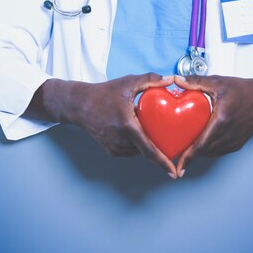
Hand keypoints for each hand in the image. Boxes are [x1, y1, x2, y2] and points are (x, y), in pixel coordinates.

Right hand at [27, 74, 177, 177]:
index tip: (173, 172)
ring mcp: (113, 147)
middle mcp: (120, 140)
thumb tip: (170, 80)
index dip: (162, 162)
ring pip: (138, 151)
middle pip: (145, 149)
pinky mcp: (110, 150)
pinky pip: (129, 151)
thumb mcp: (128, 82)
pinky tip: (137, 133)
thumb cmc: (104, 93)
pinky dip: (136, 145)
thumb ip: (150, 79)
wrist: (80, 104)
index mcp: (127, 126)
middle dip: (158, 147)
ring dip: (146, 145)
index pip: (148, 149)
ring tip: (152, 132)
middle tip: (169, 139)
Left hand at [174, 73, 252, 176]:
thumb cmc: (243, 90)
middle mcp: (228, 135)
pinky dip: (209, 149)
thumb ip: (195, 81)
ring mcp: (234, 141)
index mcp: (222, 120)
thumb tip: (177, 80)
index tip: (178, 166)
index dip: (188, 157)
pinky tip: (202, 142)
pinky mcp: (237, 144)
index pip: (201, 144)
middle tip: (175, 153)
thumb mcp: (218, 82)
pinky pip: (219, 151)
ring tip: (186, 147)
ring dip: (199, 152)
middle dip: (189, 155)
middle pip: (204, 151)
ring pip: (211, 153)